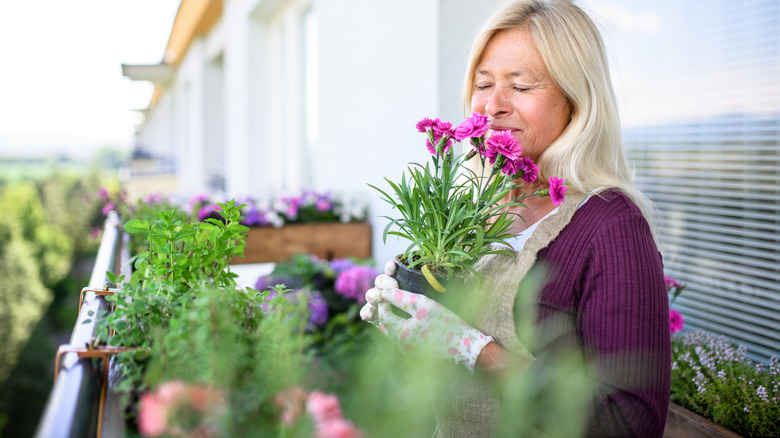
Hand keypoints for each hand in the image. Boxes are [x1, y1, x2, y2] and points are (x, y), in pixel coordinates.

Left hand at [360, 274, 493, 371]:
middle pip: (385, 325)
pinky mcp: (415, 351)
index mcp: (400, 334)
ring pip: (392, 332)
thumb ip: (402, 298)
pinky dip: (400, 325)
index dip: (384, 300)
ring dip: (392, 318)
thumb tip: (384, 292)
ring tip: (399, 304)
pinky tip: (408, 316)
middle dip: (386, 309)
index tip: (390, 288)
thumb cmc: (445, 323)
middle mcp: (400, 345)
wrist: (464, 345)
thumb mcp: (423, 305)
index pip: (383, 314)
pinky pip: (401, 337)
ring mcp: (407, 350)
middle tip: (392, 295)